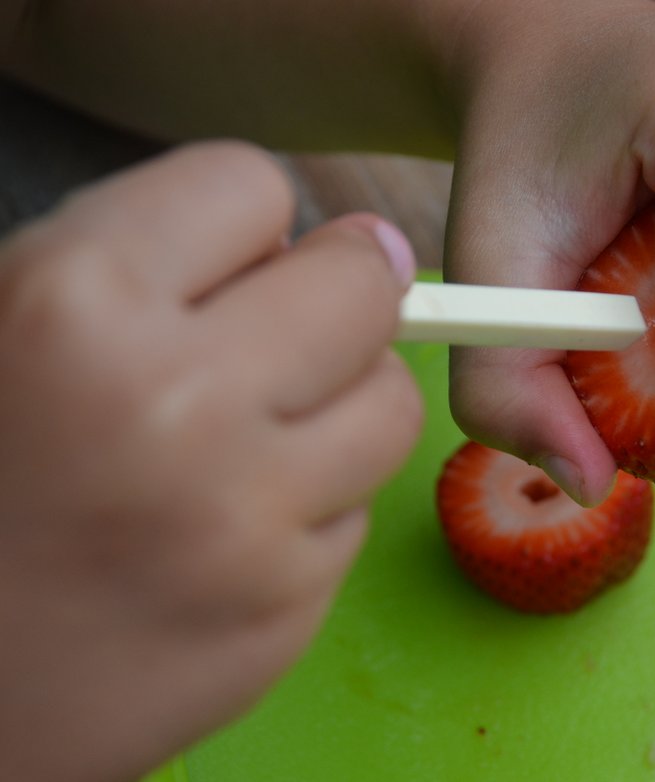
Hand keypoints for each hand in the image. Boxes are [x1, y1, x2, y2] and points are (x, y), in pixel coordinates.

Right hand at [0, 142, 421, 780]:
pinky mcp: (284, 613)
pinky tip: (232, 527)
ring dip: (345, 401)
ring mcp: (244, 522)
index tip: (218, 262)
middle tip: (284, 331)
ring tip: (266, 430)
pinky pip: (356, 512)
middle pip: (363, 288)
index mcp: (73, 305)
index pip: (252, 185)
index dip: (235, 222)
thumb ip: (139, 257)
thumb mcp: (2, 323)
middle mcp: (176, 406)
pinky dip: (312, 506)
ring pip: (391, 404)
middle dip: (332, 295)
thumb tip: (330, 239)